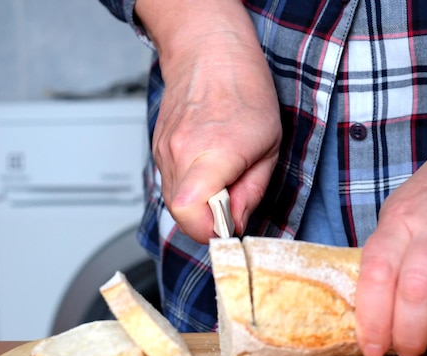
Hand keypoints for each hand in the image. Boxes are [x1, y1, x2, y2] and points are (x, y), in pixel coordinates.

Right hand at [136, 0, 281, 242]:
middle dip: (208, 219)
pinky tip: (208, 164)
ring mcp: (164, 151)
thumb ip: (251, 192)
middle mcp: (180, 154)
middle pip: (181, 215)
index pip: (190, 214)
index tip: (230, 224)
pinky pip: (170, 183)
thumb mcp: (269, 146)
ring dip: (199, 202)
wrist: (210, 53)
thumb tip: (235, 223)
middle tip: (232, 199)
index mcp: (213, 152)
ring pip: (174, 202)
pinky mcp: (157, 149)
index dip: (211, 231)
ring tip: (222, 175)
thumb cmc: (244, 91)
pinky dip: (190, 186)